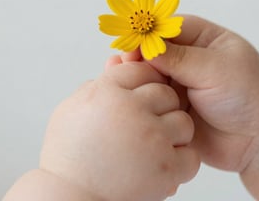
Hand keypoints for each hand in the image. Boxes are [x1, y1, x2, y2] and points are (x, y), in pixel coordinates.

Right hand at [39, 62, 199, 200]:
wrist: (72, 198)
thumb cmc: (68, 157)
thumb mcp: (69, 111)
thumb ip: (91, 89)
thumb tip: (109, 74)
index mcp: (107, 92)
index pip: (138, 70)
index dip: (143, 81)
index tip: (143, 94)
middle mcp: (131, 109)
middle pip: (165, 93)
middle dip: (160, 107)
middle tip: (148, 123)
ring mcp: (152, 138)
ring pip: (183, 122)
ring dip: (174, 134)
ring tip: (157, 146)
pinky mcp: (166, 167)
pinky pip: (190, 155)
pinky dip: (181, 162)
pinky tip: (164, 165)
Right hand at [112, 15, 258, 171]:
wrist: (257, 141)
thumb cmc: (247, 97)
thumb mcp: (216, 69)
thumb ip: (180, 58)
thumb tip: (145, 46)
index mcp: (204, 40)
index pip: (170, 28)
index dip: (149, 33)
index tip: (132, 43)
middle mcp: (189, 60)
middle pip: (155, 49)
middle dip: (139, 54)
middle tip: (125, 63)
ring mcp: (179, 83)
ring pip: (149, 72)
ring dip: (136, 74)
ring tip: (120, 76)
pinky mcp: (170, 105)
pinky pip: (150, 95)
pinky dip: (138, 93)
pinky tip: (125, 93)